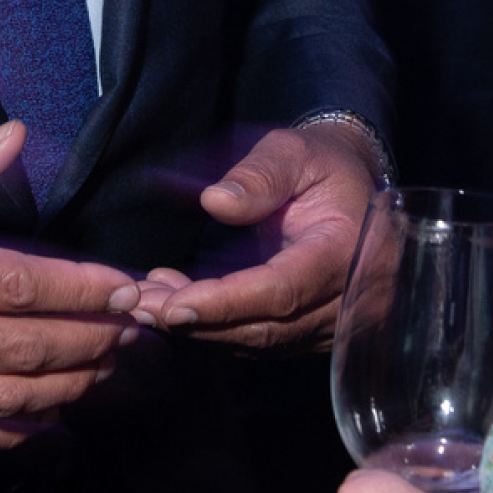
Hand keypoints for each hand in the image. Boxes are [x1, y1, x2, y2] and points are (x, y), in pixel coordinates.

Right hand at [0, 121, 141, 450]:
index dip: (85, 288)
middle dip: (96, 338)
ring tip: (110, 364)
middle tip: (139, 325)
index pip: (22, 286)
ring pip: (8, 401)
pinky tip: (54, 426)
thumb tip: (16, 137)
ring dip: (70, 386)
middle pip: (29, 350)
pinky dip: (16, 438)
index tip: (129, 284)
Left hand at [131, 121, 375, 352]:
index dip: (227, 302)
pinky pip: (259, 340)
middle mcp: (347, 300)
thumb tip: (216, 202)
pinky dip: (214, 328)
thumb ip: (261, 174)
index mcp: (349, 252)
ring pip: (257, 341)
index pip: (283, 290)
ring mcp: (332, 324)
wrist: (352, 190)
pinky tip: (174, 304)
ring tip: (148, 301)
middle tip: (140, 305)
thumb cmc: (322, 165)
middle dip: (199, 321)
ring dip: (199, 329)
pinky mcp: (312, 333)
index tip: (174, 306)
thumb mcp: (295, 150)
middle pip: (266, 327)